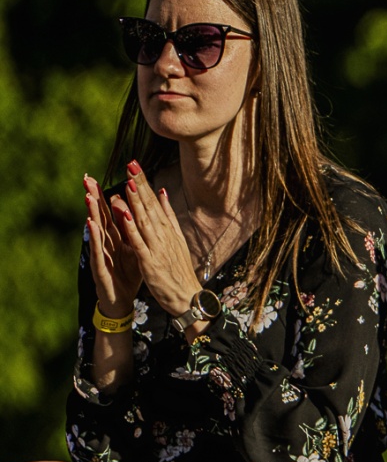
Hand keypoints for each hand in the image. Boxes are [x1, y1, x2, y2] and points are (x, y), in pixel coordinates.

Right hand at [84, 174, 143, 317]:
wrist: (123, 300)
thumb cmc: (128, 274)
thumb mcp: (135, 249)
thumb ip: (135, 232)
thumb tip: (138, 212)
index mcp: (117, 238)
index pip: (111, 213)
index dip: (107, 196)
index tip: (102, 177)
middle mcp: (106, 243)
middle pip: (101, 217)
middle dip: (94, 198)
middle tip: (87, 178)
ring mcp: (101, 254)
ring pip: (96, 231)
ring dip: (92, 213)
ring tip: (88, 195)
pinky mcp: (99, 267)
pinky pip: (97, 250)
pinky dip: (94, 236)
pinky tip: (91, 224)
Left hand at [110, 163, 205, 319]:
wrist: (187, 297)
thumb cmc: (179, 271)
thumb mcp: (176, 240)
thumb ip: (168, 216)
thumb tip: (163, 193)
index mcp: (168, 230)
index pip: (155, 201)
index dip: (144, 182)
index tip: (134, 164)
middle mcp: (164, 235)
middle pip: (150, 206)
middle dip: (140, 185)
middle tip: (131, 164)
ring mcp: (157, 248)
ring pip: (144, 221)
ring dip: (136, 201)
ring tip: (128, 182)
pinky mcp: (150, 262)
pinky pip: (139, 242)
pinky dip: (132, 228)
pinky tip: (124, 215)